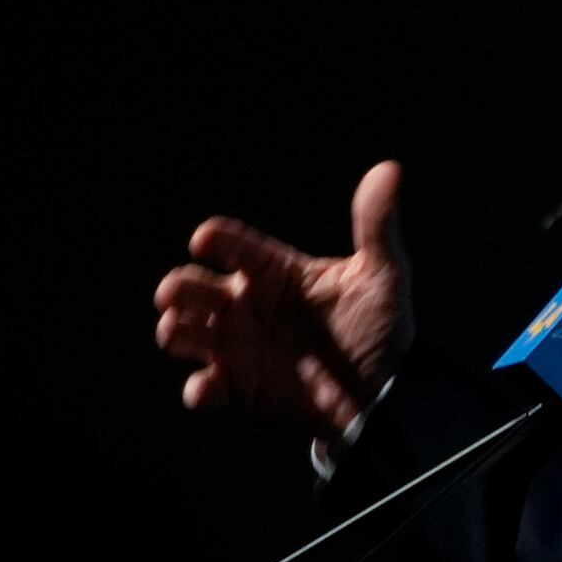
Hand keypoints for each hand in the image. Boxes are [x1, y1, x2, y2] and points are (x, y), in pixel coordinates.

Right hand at [153, 151, 409, 437]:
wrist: (383, 391)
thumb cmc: (379, 325)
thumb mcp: (383, 275)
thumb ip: (377, 225)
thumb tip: (388, 170)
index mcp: (273, 271)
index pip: (234, 245)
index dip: (216, 239)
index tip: (204, 239)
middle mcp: (246, 304)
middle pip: (193, 286)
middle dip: (177, 286)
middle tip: (172, 293)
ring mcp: (238, 346)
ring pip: (184, 331)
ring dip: (174, 330)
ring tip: (176, 329)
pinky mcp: (238, 389)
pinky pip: (204, 388)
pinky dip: (197, 389)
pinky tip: (205, 387)